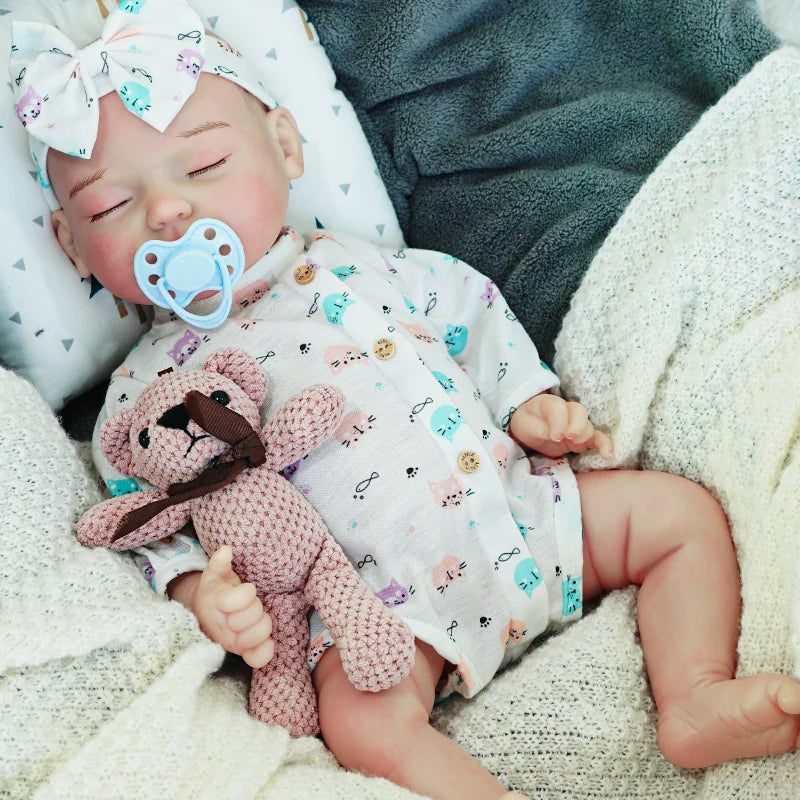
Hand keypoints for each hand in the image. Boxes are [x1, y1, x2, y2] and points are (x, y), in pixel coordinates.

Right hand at [192, 546, 274, 667]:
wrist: (207, 616)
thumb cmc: (216, 592)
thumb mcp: (214, 575)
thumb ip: (219, 562)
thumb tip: (226, 550)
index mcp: (216, 603)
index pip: (237, 600)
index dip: (246, 593)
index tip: (247, 588)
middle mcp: (224, 626)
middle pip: (252, 616)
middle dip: (256, 608)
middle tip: (251, 605)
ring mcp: (233, 641)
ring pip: (257, 636)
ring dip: (262, 625)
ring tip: (257, 618)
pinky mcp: (243, 652)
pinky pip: (257, 658)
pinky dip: (265, 651)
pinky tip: (268, 641)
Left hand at [509, 394, 613, 459]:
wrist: (531, 427)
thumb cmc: (527, 423)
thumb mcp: (523, 425)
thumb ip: (537, 428)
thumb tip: (554, 435)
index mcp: (548, 403)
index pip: (558, 406)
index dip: (559, 421)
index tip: (555, 436)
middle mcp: (566, 411)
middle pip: (579, 412)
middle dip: (576, 426)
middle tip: (568, 438)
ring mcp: (576, 424)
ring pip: (588, 426)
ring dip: (583, 436)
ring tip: (573, 444)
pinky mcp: (582, 437)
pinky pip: (597, 438)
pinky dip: (604, 445)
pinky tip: (608, 455)